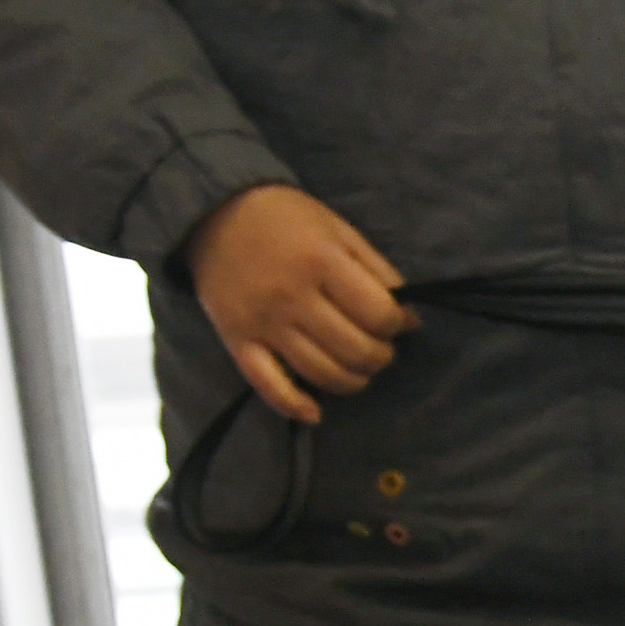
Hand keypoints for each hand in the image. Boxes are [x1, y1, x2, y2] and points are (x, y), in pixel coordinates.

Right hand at [184, 184, 414, 424]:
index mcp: (321, 262)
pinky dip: (294, 406)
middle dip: (380, 356)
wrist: (215, 213)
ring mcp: (264, 323)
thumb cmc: (286, 218)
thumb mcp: (337, 229)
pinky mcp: (238, 341)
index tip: (396, 321)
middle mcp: (292, 296)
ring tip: (357, 368)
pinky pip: (268, 386)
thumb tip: (409, 318)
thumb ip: (376, 270)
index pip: (378, 315)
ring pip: (321, 373)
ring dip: (352, 380)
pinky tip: (315, 412)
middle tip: (379, 347)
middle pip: (355, 349)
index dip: (397, 324)